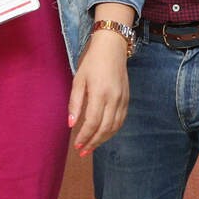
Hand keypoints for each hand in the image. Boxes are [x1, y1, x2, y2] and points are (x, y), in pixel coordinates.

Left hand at [67, 30, 129, 155]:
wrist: (112, 47)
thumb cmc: (92, 62)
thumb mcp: (78, 79)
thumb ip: (75, 102)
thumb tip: (71, 124)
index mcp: (100, 93)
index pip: (93, 122)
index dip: (85, 136)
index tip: (77, 145)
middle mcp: (114, 98)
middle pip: (105, 128)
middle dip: (93, 142)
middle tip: (83, 151)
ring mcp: (123, 99)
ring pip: (115, 127)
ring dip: (103, 139)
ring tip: (92, 146)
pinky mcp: (127, 98)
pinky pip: (121, 120)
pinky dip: (112, 130)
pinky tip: (104, 134)